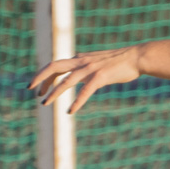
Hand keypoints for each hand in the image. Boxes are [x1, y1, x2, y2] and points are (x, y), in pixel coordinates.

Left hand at [28, 46, 142, 113]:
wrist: (137, 57)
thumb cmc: (119, 61)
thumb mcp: (98, 60)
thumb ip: (86, 63)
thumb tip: (78, 65)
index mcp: (80, 58)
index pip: (56, 65)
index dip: (44, 75)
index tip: (37, 87)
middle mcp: (82, 61)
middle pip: (55, 67)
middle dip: (41, 78)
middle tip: (32, 91)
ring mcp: (91, 69)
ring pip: (67, 80)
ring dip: (54, 92)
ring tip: (45, 103)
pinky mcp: (101, 77)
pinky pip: (85, 91)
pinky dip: (77, 101)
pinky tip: (70, 111)